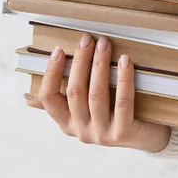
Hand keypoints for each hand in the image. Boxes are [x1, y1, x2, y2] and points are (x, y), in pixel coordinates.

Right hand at [27, 34, 170, 152]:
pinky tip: (125, 61)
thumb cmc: (115, 116)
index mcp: (67, 123)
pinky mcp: (123, 132)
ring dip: (100, 65)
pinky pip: (123, 101)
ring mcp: (102, 134)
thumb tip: (30, 98)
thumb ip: (65, 102)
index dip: (51, 73)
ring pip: (97, 94)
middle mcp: (81, 131)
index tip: (59, 50)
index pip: (48, 98)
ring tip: (104, 44)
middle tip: (87, 39)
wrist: (146, 138)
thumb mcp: (87, 111)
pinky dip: (124, 79)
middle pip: (75, 91)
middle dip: (80, 61)